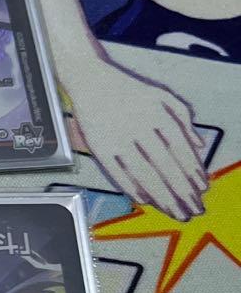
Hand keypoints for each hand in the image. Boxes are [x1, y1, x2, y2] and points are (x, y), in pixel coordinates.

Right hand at [68, 63, 207, 219]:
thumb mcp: (163, 96)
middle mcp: (139, 128)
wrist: (91, 81)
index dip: (193, 173)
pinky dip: (130, 188)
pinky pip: (116, 173)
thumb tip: (199, 145)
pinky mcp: (98, 147)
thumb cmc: (130, 90)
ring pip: (143, 173)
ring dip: (160, 196)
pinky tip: (143, 200)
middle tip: (192, 210)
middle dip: (181, 192)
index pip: (181, 150)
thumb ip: (184, 117)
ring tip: (173, 211)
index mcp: (158, 115)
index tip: (202, 190)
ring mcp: (117, 139)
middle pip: (165, 166)